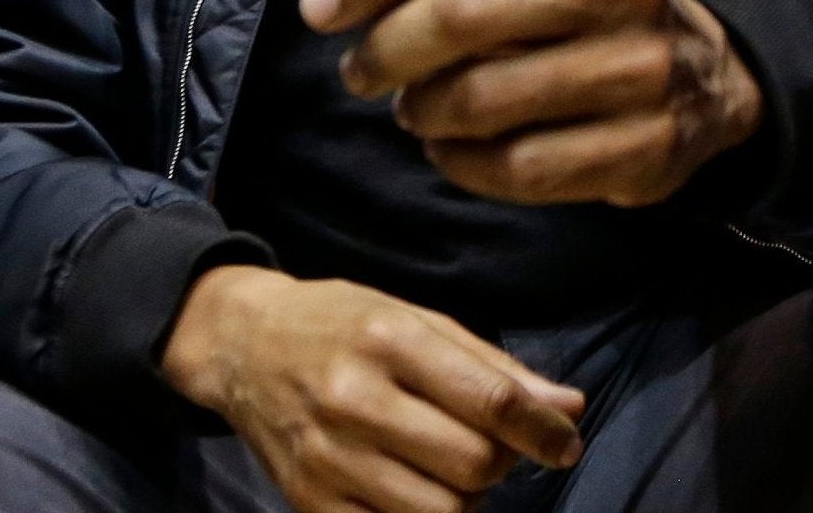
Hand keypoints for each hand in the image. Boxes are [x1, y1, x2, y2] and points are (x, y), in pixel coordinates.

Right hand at [162, 267, 583, 512]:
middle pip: (474, 464)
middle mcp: (355, 397)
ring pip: (443, 512)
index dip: (544, 431)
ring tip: (449, 467)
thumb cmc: (342, 323)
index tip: (565, 442)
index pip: (490, 401)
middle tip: (488, 443)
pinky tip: (413, 486)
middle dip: (501, 461)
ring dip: (466, 497)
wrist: (242, 345)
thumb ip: (492, 365)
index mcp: (388, 337)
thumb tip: (569, 408)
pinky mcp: (309, 502)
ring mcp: (328, 456)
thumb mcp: (414, 318)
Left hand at [302, 0, 763, 208]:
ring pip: (487, 97)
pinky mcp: (648, 146)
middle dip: (388, 47)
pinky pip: (523, 168)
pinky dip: (464, 165)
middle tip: (356, 71)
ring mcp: (641, 69)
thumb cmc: (582, 3)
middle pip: (466, 10)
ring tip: (409, 110)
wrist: (710, 73)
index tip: (319, 7)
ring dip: (423, 111)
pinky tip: (451, 151)